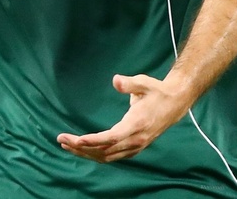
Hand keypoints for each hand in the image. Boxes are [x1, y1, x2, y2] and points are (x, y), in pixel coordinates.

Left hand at [56, 74, 190, 162]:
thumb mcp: (145, 82)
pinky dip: (95, 154)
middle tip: (61, 139)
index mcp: (137, 124)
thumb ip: (130, 83)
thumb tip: (116, 80)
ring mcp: (135, 146)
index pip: (112, 137)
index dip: (93, 140)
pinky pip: (111, 156)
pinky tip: (82, 150)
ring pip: (107, 156)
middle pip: (105, 149)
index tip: (77, 140)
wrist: (175, 104)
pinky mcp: (134, 148)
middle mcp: (136, 140)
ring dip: (85, 153)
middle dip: (82, 147)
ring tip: (66, 145)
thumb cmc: (157, 91)